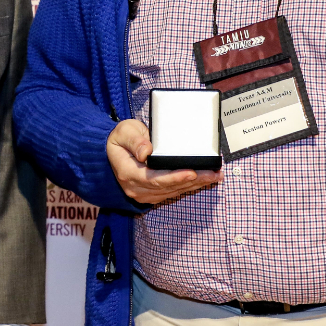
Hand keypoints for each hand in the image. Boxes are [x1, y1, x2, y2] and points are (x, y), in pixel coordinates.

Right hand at [107, 119, 221, 204]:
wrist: (112, 152)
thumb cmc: (120, 139)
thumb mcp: (124, 132)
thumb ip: (135, 140)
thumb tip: (146, 152)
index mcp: (129, 173)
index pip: (154, 179)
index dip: (175, 177)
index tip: (192, 172)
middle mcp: (136, 188)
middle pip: (169, 187)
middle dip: (193, 181)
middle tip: (213, 173)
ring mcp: (144, 193)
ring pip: (174, 191)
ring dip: (195, 184)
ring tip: (214, 176)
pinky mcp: (152, 193)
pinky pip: (173, 191)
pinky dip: (189, 185)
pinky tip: (203, 180)